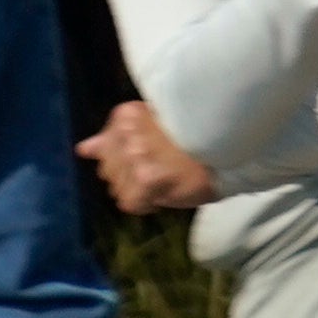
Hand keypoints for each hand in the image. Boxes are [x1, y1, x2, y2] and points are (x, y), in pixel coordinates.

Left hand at [81, 100, 216, 214]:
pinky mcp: (147, 179)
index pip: (105, 146)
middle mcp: (128, 132)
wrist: (235, 147)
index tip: (154, 151)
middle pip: (107, 168)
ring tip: (167, 176)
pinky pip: (130, 202)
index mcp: (129, 115)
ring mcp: (136, 156)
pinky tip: (166, 190)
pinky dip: (147, 202)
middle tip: (162, 166)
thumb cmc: (200, 135)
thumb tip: (83, 149)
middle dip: (129, 172)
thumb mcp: (154, 128)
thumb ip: (115, 137)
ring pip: (117, 187)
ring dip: (138, 188)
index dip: (128, 154)